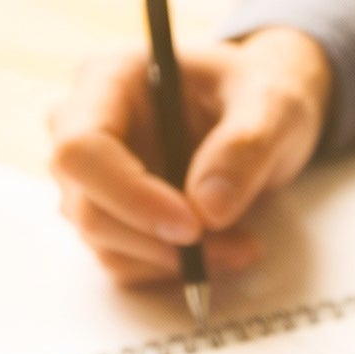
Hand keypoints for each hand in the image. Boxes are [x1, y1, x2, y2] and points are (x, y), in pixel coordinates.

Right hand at [49, 29, 332, 285]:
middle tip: (236, 246)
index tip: (193, 227)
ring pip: (107, 245)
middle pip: (87, 208)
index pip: (82, 150)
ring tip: (243, 246)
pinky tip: (223, 251)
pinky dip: (175, 270)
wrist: (262, 119)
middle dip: (160, 242)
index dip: (131, 196)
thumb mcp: (273, 107)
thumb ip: (245, 148)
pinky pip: (127, 264)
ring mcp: (94, 180)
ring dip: (176, 262)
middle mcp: (85, 130)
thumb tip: (207, 210)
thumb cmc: (258, 98)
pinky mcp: (113, 218)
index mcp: (109, 83)